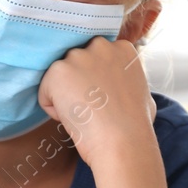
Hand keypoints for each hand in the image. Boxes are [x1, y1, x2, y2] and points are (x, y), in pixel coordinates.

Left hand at [38, 37, 155, 162]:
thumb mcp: (141, 91)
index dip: (97, 82)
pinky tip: (74, 119)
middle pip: (76, 63)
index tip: (106, 99)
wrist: (123, 142)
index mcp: (121, 48)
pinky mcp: (58, 72)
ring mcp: (77, 56)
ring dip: (66, 97)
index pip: (96, 58)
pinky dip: (54, 110)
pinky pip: (45, 92)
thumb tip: (120, 83)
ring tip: (85, 115)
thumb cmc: (136, 126)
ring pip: (60, 78)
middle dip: (79, 83)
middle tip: (93, 108)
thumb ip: (125, 78)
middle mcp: (99, 46)